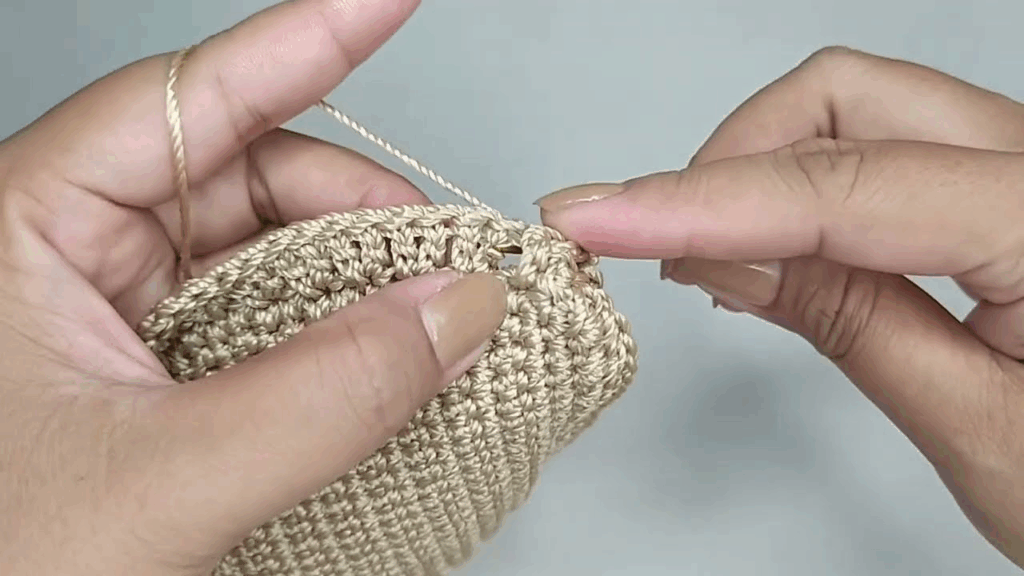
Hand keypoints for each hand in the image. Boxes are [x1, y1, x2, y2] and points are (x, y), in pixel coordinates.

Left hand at [0, 1, 505, 573]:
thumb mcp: (160, 483)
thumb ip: (323, 396)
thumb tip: (459, 308)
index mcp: (24, 230)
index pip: (187, 102)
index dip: (304, 41)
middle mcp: (73, 255)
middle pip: (250, 177)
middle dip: (363, 210)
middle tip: (457, 260)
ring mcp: (124, 317)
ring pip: (271, 254)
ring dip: (364, 279)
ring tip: (440, 318)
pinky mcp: (165, 375)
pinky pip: (274, 322)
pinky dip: (343, 336)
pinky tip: (390, 359)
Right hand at [537, 47, 1023, 565]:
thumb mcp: (982, 432)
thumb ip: (850, 322)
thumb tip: (720, 250)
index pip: (847, 184)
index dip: (702, 200)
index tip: (594, 215)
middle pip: (847, 97)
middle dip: (729, 160)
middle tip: (651, 238)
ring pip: (858, 110)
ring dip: (759, 167)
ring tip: (703, 252)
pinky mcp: (1005, 188)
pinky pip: (881, 150)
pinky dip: (801, 185)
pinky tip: (767, 243)